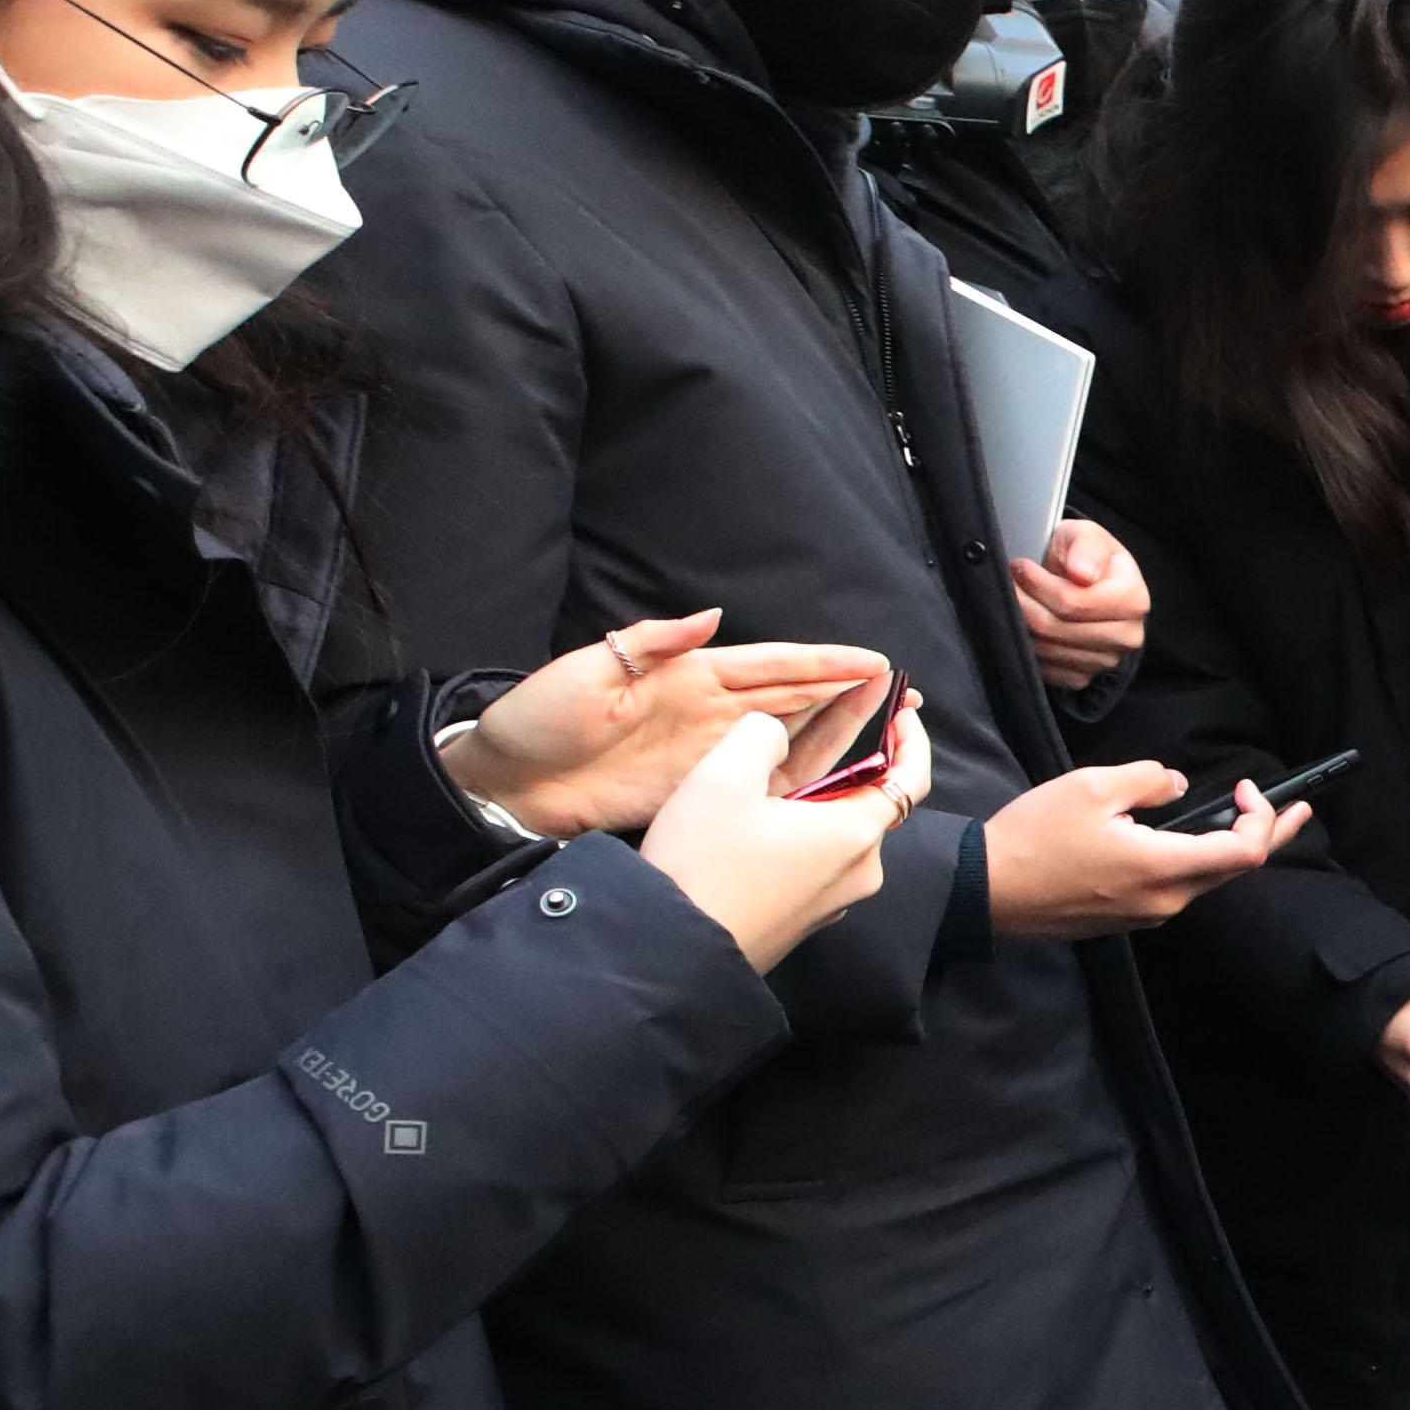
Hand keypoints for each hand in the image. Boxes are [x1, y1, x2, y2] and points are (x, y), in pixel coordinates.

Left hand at [448, 609, 888, 837]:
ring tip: (887, 725)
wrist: (507, 784)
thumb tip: (714, 618)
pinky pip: (762, 781)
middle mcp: (709, 711)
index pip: (771, 663)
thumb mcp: (588, 669)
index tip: (872, 660)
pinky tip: (835, 775)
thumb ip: (653, 642)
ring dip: (837, 731)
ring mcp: (708, 752)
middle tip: (902, 692)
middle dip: (847, 692)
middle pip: (794, 698)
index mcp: (688, 674)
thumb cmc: (538, 719)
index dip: (823, 662)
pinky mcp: (699, 791)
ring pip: (790, 739)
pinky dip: (801, 776)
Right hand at [637, 706, 920, 971]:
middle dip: (851, 761)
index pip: (911, 777)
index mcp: (856, 834)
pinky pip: (815, 861)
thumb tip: (776, 733)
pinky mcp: (802, 919)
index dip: (911, 738)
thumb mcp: (723, 775)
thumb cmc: (701, 863)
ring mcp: (832, 902)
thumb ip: (761, 734)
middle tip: (822, 726)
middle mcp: (859, 872)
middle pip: (869, 801)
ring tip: (774, 773)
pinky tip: (755, 823)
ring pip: (837, 831)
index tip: (901, 708)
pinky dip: (801, 832)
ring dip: (818, 798)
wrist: (672, 953)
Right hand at [983, 757, 1307, 935]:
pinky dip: (1193, 862)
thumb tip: (1180, 786)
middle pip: (1234, 872)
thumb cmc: (1035, 837)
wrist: (986, 890)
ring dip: (1227, 849)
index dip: (1262, 820)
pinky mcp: (1124, 919)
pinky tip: (1188, 840)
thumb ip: (1150, 780)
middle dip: (1269, 836)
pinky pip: (1174, 889)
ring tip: (1244, 819)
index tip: (1249, 789)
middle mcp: (1164, 901)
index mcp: (1163, 868)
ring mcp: (1145, 915)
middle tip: (1297, 810)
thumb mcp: (1094, 787)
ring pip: (1203, 881)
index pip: (1244, 854)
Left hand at [1007, 518, 1149, 689]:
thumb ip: (1086, 546)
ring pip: (1047, 649)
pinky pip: (1047, 669)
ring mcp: (1107, 660)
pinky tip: (1030, 625)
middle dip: (1024, 603)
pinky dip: (1031, 647)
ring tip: (1018, 600)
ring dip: (1023, 624)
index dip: (1038, 584)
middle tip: (1010, 583)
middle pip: (1057, 627)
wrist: (1089, 585)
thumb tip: (1083, 574)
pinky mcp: (1086, 677)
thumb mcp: (1087, 535)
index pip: (1073, 602)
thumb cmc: (1086, 557)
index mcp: (1134, 599)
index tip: (1020, 567)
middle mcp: (1128, 636)